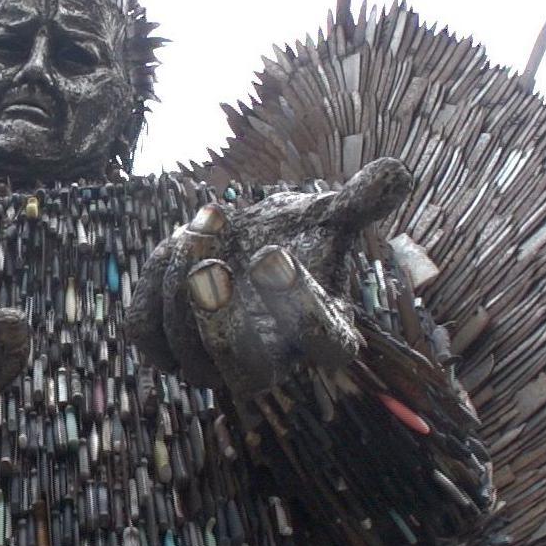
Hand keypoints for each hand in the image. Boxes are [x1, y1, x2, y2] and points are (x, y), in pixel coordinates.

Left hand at [126, 157, 412, 399]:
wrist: (246, 245)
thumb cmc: (295, 236)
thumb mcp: (331, 214)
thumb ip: (362, 200)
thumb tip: (398, 171)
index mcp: (325, 335)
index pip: (324, 343)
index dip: (301, 308)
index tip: (277, 255)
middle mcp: (273, 364)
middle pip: (246, 373)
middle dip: (220, 322)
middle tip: (210, 266)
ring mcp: (216, 364)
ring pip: (188, 354)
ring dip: (182, 292)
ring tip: (197, 230)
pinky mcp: (169, 348)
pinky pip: (147, 337)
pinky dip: (152, 294)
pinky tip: (172, 249)